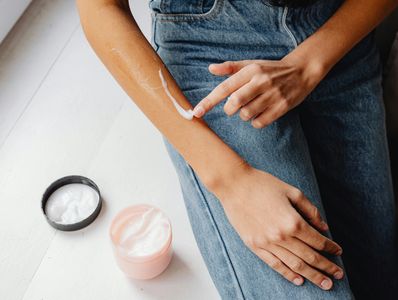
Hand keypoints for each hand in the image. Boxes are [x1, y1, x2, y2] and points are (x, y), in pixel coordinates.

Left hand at [192, 55, 323, 127]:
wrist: (301, 71)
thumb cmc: (270, 69)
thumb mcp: (251, 64)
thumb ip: (231, 67)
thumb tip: (210, 68)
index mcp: (250, 70)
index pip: (225, 87)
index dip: (209, 101)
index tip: (196, 112)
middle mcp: (261, 81)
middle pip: (235, 103)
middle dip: (230, 109)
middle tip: (234, 107)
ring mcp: (273, 94)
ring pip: (247, 114)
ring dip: (244, 115)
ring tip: (251, 107)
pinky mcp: (282, 107)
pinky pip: (260, 122)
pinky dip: (256, 122)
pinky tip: (260, 113)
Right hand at [212, 166, 343, 289]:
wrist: (234, 185)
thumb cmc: (263, 184)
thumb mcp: (292, 191)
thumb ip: (310, 210)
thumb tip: (323, 227)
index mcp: (293, 221)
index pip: (317, 240)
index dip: (330, 247)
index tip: (338, 251)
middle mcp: (281, 236)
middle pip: (309, 256)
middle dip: (326, 267)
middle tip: (339, 275)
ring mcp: (266, 243)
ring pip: (295, 265)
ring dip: (312, 275)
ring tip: (325, 283)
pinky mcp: (254, 245)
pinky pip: (274, 264)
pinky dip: (288, 274)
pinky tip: (299, 280)